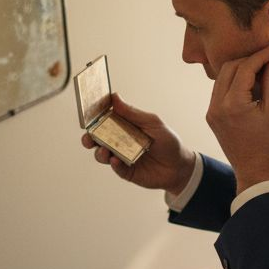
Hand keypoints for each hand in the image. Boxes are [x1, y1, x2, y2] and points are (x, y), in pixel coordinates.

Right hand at [81, 94, 197, 193]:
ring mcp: (121, 157)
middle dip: (89, 138)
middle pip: (97, 139)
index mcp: (124, 127)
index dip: (94, 118)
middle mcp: (119, 141)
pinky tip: (116, 160)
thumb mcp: (152, 123)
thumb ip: (132, 112)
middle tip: (88, 138)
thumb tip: (115, 97)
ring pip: (102, 154)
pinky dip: (114, 164)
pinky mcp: (126, 171)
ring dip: (100, 152)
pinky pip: (115, 168)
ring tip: (104, 151)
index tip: (88, 115)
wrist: (180, 166)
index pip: (104, 121)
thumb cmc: (168, 141)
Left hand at [206, 44, 268, 193]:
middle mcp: (217, 106)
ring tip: (261, 70)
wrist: (256, 171)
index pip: (244, 68)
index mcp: (233, 105)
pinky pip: (220, 90)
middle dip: (249, 60)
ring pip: (222, 77)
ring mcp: (212, 111)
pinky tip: (250, 84)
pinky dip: (233, 82)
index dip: (260, 56)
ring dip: (240, 69)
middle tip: (268, 58)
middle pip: (229, 68)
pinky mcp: (212, 116)